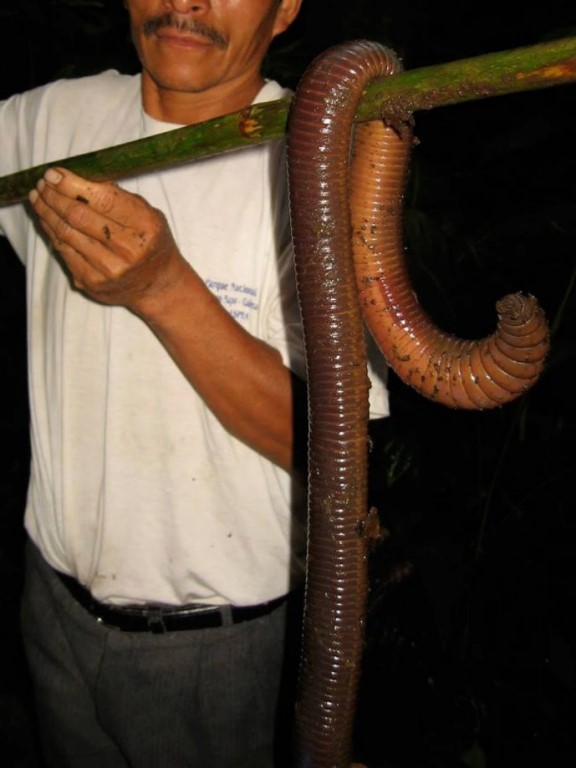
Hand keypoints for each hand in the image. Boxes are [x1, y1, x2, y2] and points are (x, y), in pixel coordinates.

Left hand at [28, 168, 187, 309]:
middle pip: (78, 216)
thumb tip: (78, 177)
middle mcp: (127, 250)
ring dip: (46, 211)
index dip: (73, 185)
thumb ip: (119, 196)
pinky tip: (46, 218)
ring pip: (66, 233)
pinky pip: (63, 251)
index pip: (104, 200)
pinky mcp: (91, 282)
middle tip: (42, 183)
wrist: (157, 285)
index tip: (54, 173)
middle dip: (54, 196)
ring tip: (38, 197)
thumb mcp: (148, 214)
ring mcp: (108, 269)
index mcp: (145, 227)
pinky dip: (51, 231)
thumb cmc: (151, 242)